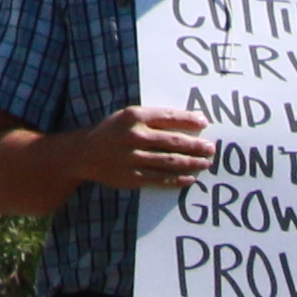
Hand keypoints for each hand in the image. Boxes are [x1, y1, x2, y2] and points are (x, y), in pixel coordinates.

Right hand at [87, 106, 217, 193]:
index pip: (168, 117)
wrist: (85, 153)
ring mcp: (132, 158)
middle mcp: (134, 136)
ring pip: (169, 161)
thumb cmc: (113, 131)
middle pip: (173, 141)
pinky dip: (177, 179)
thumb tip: (186, 122)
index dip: (188, 120)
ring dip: (191, 163)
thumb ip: (153, 118)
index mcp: (134, 117)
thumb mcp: (128, 116)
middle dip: (196, 145)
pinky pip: (160, 179)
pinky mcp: (131, 177)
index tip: (204, 122)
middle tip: (211, 148)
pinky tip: (190, 178)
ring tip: (205, 163)